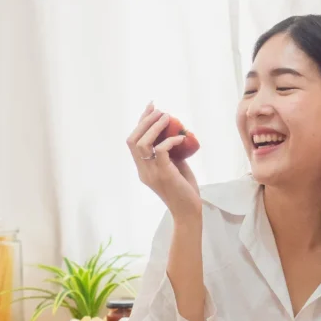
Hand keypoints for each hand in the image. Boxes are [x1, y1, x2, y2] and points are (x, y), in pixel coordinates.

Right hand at [127, 103, 200, 219]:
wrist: (188, 212)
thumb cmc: (183, 190)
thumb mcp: (174, 167)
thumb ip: (169, 153)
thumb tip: (173, 133)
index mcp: (143, 169)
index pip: (133, 142)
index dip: (140, 123)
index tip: (151, 108)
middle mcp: (143, 170)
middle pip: (133, 140)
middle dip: (145, 121)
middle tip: (160, 111)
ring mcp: (152, 173)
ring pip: (143, 144)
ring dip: (155, 127)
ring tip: (168, 118)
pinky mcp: (164, 175)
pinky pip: (161, 151)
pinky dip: (170, 140)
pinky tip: (181, 138)